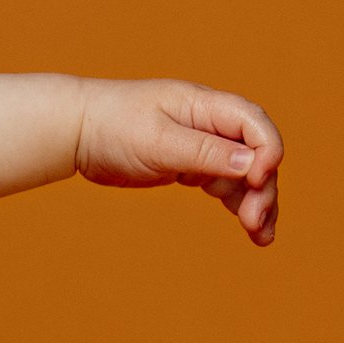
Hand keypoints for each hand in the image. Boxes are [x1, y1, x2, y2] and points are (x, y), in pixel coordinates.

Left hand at [74, 80, 282, 244]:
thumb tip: (250, 163)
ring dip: (257, 202)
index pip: (254, 124)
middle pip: (255, 154)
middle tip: (255, 221)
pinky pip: (225, 185)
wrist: (77, 130)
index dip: (266, 151)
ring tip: (261, 236)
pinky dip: (239, 205)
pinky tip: (251, 230)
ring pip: (244, 174)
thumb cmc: (112, 126)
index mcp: (206, 106)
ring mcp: (203, 146)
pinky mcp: (190, 166)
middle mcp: (211, 124)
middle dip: (262, 187)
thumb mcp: (158, 141)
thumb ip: (204, 152)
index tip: (256, 181)